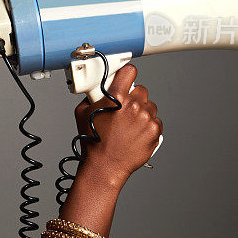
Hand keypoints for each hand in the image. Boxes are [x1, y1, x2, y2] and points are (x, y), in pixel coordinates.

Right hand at [74, 64, 162, 183]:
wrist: (105, 166)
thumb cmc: (93, 141)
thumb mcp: (82, 113)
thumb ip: (91, 95)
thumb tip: (96, 88)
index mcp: (116, 97)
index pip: (130, 71)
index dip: (127, 73)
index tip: (126, 76)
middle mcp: (133, 105)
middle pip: (141, 90)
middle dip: (133, 97)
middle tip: (123, 109)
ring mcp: (146, 118)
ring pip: (149, 106)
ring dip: (142, 111)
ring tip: (129, 124)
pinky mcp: (154, 131)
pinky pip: (155, 121)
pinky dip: (148, 125)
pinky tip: (136, 133)